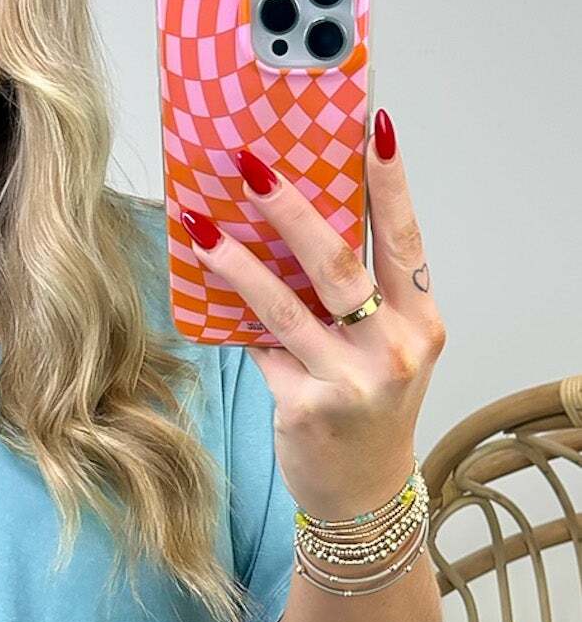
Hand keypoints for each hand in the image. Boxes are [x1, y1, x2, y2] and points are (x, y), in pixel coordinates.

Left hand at [178, 108, 446, 520]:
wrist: (363, 494)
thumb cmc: (370, 407)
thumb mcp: (385, 348)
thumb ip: (359, 298)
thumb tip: (294, 224)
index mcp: (421, 321)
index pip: (405, 239)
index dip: (390, 183)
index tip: (374, 128)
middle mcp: (393, 349)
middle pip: (337, 265)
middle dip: (290, 208)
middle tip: (252, 166)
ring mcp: (350, 382)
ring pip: (284, 307)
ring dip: (237, 261)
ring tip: (200, 224)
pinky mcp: (305, 408)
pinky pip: (259, 349)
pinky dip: (232, 319)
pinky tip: (201, 288)